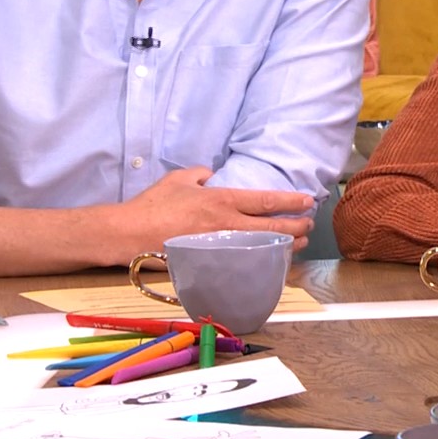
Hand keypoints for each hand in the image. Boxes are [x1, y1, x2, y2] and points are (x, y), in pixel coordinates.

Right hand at [121, 167, 315, 260]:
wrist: (128, 234)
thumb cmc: (153, 204)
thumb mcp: (179, 178)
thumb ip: (201, 173)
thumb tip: (212, 174)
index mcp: (221, 200)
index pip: (265, 201)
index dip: (290, 201)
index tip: (308, 201)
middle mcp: (225, 225)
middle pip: (271, 228)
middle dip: (295, 227)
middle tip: (309, 225)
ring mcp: (219, 248)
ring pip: (262, 248)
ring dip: (284, 246)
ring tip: (298, 243)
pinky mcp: (210, 265)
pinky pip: (243, 265)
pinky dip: (260, 263)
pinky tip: (270, 261)